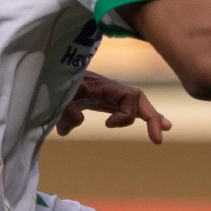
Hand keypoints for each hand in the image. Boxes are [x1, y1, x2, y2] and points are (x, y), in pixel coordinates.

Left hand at [57, 71, 171, 144]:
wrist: (46, 72)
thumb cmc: (51, 81)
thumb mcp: (57, 94)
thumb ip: (64, 110)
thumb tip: (69, 129)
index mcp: (101, 85)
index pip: (130, 96)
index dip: (126, 114)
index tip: (107, 124)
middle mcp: (109, 89)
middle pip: (139, 99)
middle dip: (152, 117)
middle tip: (157, 138)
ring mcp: (107, 95)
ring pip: (136, 104)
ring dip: (151, 116)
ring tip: (164, 130)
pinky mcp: (103, 100)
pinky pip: (126, 108)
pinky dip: (140, 117)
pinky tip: (153, 128)